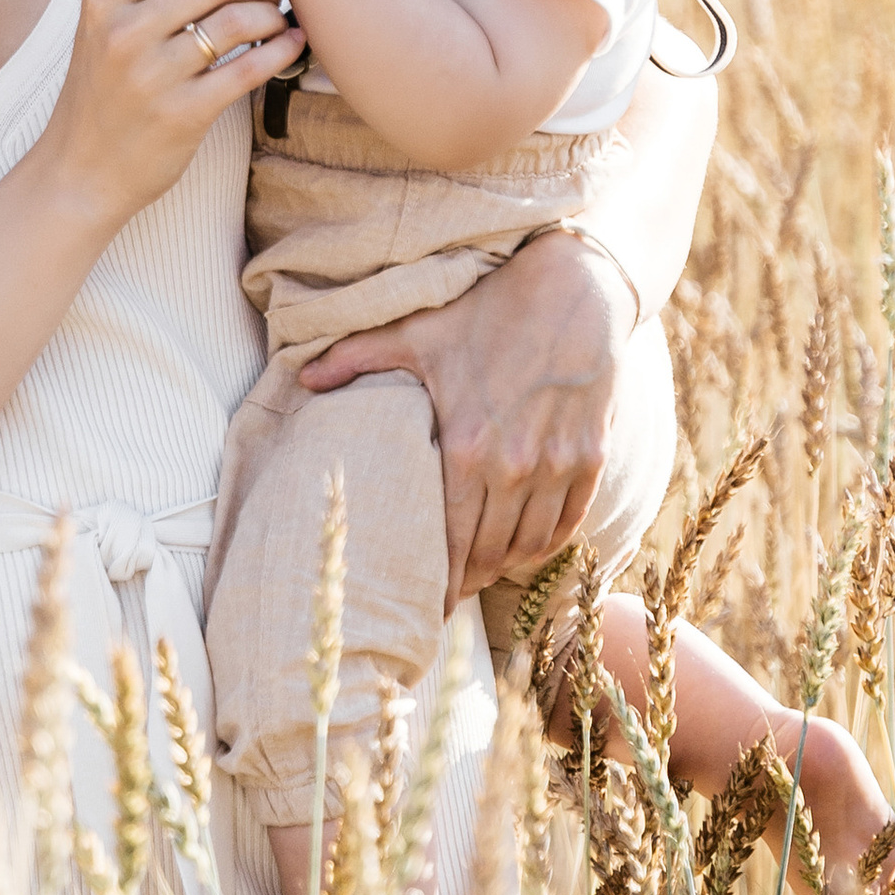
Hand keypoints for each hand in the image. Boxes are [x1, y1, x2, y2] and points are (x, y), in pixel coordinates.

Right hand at [37, 0, 300, 228]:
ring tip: (278, 20)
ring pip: (239, 19)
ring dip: (273, 13)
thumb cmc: (104, 94)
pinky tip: (292, 45)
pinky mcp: (181, 114)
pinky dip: (282, 50)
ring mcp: (151, 75)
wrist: (78, 173)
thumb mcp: (103, 28)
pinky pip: (250, 69)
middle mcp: (123, 31)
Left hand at [297, 229, 631, 598]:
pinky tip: (528, 551)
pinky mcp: (591, 456)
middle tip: (448, 599)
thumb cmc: (488, 309)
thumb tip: (303, 379)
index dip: (439, 580)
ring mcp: (558, 464)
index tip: (425, 605)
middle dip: (467, 581)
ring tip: (484, 577)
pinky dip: (547, 544)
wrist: (575, 288)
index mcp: (465, 445)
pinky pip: (568, 522)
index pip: (449, 539)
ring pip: (529, 544)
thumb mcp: (417, 332)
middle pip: (488, 551)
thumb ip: (355, 359)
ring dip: (505, 568)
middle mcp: (514, 465)